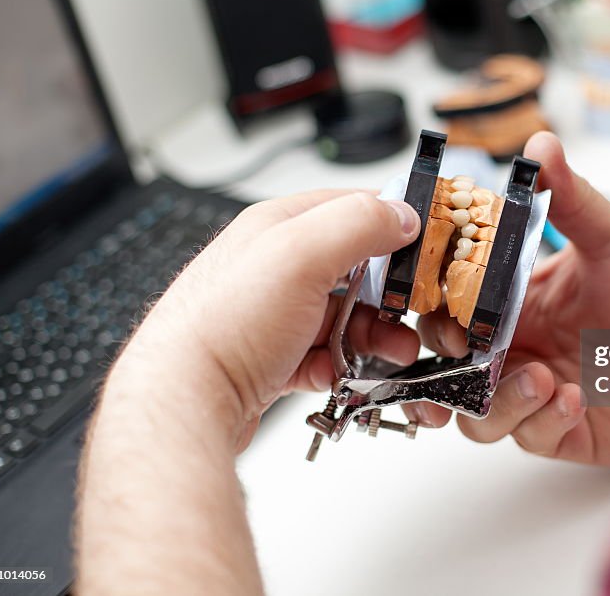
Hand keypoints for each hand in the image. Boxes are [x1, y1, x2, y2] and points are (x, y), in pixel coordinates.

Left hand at [113, 190, 421, 450]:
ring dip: (373, 336)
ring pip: (341, 317)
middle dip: (389, 294)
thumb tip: (400, 213)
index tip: (426, 250)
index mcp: (277, 228)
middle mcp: (272, 267)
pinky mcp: (270, 357)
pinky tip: (348, 376)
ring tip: (394, 354)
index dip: (394, 225)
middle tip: (411, 314)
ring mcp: (270, 315)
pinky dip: (343, 366)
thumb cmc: (222, 327)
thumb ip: (358, 224)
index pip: (351, 208)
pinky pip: (322, 356)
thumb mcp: (300, 254)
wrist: (183, 403)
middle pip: (352, 268)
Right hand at [414, 133, 609, 465]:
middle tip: (478, 356)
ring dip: (502, 403)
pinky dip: (544, 421)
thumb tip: (542, 145)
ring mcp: (534, 395)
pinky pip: (530, 437)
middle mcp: (513, 353)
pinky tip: (575, 399)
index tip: (443, 314)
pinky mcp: (562, 431)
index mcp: (509, 306)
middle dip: (451, 372)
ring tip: (542, 379)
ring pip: (479, 418)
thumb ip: (573, 196)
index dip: (434, 320)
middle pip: (447, 374)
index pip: (446, 316)